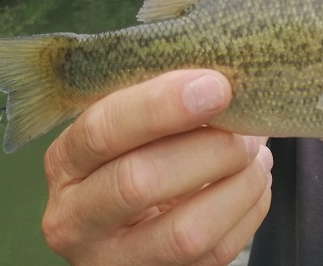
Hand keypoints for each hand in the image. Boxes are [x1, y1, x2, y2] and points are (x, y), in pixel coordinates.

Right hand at [42, 70, 272, 265]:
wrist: (130, 221)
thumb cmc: (137, 152)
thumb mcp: (128, 124)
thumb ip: (160, 101)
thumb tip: (223, 76)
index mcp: (66, 162)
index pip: (103, 130)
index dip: (160, 106)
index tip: (216, 86)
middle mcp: (74, 219)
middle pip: (140, 182)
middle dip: (210, 149)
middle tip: (247, 130)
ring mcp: (113, 261)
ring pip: (185, 232)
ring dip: (238, 186)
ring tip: (256, 155)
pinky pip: (215, 254)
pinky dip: (248, 211)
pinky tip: (254, 182)